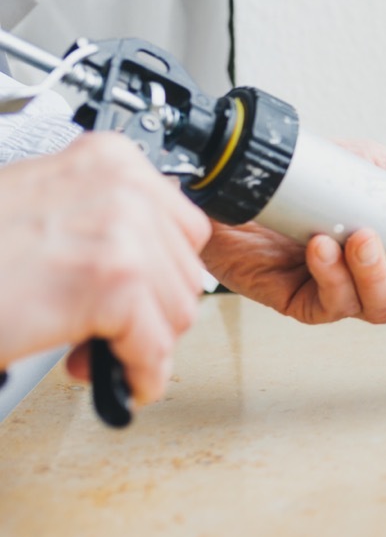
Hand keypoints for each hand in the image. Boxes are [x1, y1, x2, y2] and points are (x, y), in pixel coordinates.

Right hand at [0, 133, 211, 404]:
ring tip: (91, 347)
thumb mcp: (49, 205)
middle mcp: (125, 187)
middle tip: (105, 331)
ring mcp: (124, 232)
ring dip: (138, 344)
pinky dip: (140, 373)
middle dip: (150, 313)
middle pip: (185, 273)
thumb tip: (158, 260)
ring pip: (177, 312)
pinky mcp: (114, 283)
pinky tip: (112, 376)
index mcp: (111, 160)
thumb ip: (106, 219)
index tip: (136, 296)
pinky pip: (154, 346)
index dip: (159, 274)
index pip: (184, 229)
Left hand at [201, 140, 385, 379]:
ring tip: (363, 240)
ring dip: (375, 277)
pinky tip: (323, 247)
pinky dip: (331, 274)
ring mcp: (340, 295)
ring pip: (374, 310)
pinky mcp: (300, 299)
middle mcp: (377, 284)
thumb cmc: (312, 176)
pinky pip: (327, 302)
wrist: (245, 175)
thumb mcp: (379, 166)